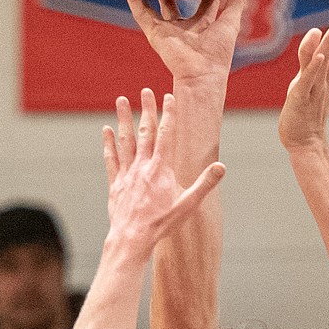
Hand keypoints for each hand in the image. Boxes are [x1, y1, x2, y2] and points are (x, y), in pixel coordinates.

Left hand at [102, 89, 224, 258]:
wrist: (131, 239)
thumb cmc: (161, 224)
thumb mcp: (188, 205)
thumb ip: (204, 184)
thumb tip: (221, 167)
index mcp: (161, 169)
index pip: (166, 135)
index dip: (168, 114)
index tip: (168, 97)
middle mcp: (142, 166)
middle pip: (145, 132)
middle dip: (146, 109)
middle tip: (145, 90)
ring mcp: (127, 173)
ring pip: (125, 140)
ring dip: (124, 119)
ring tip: (121, 100)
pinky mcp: (115, 183)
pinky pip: (111, 158)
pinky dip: (108, 143)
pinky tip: (106, 130)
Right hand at [121, 0, 246, 86]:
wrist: (201, 72)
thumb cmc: (219, 51)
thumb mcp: (231, 20)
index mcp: (203, 25)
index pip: (205, 2)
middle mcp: (183, 27)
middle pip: (175, 3)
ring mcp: (166, 30)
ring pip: (152, 7)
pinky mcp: (154, 33)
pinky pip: (140, 12)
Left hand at [278, 1, 328, 153]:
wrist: (304, 142)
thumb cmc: (304, 108)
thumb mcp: (306, 76)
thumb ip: (310, 55)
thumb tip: (317, 32)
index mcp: (327, 70)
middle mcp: (324, 75)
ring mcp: (314, 86)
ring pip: (324, 60)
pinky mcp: (301, 98)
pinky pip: (308, 81)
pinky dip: (314, 68)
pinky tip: (321, 57)